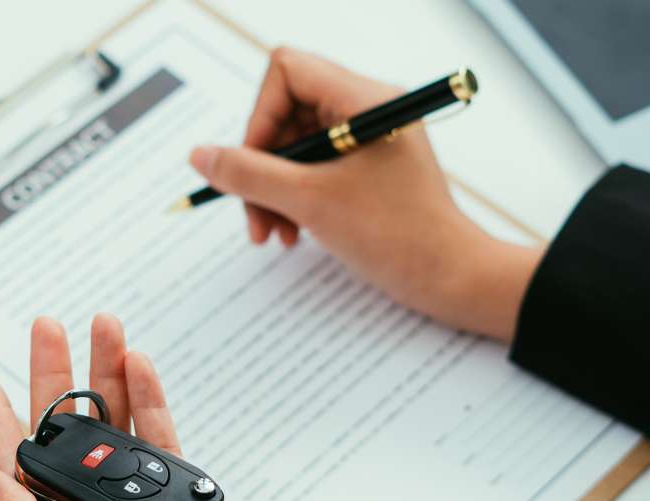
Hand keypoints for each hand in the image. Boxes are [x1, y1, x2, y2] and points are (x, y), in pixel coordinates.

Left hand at [0, 314, 319, 500]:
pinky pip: (159, 436)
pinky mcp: (181, 497)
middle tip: (46, 329)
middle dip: (54, 377)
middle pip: (64, 434)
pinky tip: (139, 363)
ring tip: (103, 324)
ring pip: (114, 426)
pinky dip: (149, 398)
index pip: (13, 468)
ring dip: (107, 374)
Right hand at [187, 47, 543, 342]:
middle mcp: (367, 109)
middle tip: (254, 215)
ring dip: (273, 190)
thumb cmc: (397, 236)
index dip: (259, 118)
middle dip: (262, 167)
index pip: (287, 72)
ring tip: (273, 234)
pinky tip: (293, 233)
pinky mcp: (368, 167)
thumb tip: (200, 156)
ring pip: (295, 146)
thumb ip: (248, 174)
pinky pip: (314, 168)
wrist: (450, 278)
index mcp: (363, 99)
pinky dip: (294, 198)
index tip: (252, 167)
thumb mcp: (309, 202)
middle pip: (286, 113)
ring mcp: (369, 138)